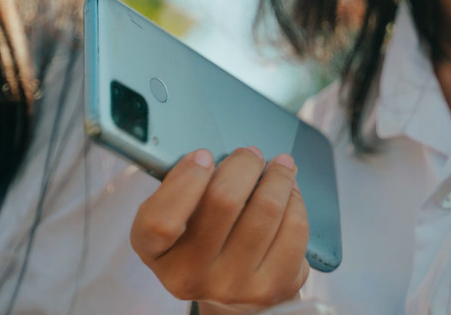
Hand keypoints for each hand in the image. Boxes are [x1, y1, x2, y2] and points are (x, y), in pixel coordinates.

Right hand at [131, 147, 309, 312]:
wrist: (227, 296)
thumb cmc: (202, 241)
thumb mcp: (176, 216)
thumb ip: (186, 186)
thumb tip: (231, 155)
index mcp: (156, 254)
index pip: (161, 221)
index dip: (186, 180)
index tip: (204, 155)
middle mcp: (190, 275)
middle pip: (225, 201)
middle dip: (245, 163)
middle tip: (252, 154)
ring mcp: (232, 286)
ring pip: (267, 209)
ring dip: (278, 176)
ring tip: (279, 167)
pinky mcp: (271, 288)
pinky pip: (294, 228)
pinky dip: (294, 201)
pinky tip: (288, 194)